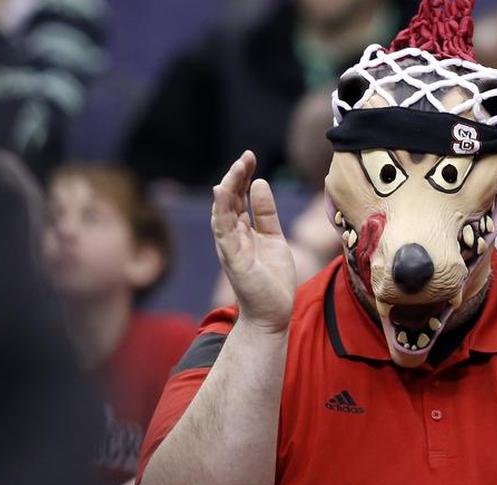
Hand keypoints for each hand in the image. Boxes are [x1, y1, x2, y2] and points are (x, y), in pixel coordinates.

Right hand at [211, 151, 296, 332]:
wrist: (273, 314)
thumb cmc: (272, 281)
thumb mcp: (274, 239)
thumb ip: (266, 213)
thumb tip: (260, 183)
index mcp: (243, 231)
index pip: (239, 197)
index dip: (243, 176)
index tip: (250, 158)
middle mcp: (232, 236)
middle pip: (230, 199)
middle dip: (236, 176)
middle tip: (246, 156)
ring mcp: (230, 246)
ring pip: (223, 210)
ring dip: (228, 187)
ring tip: (237, 166)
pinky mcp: (231, 257)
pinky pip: (222, 229)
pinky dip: (222, 209)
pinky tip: (223, 191)